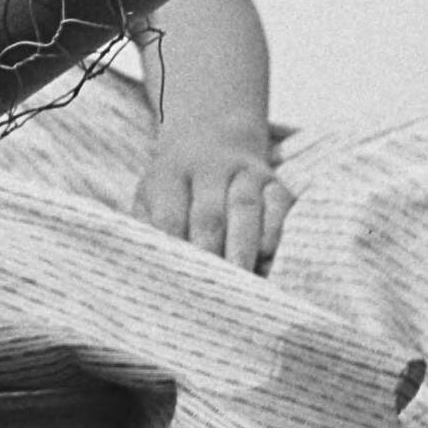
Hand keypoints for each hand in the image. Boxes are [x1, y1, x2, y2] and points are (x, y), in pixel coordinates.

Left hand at [131, 127, 290, 272]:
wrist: (213, 136)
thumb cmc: (176, 186)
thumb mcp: (151, 198)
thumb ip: (148, 228)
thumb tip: (149, 267)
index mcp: (169, 175)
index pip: (170, 216)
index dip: (176, 249)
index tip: (178, 280)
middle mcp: (208, 169)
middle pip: (208, 214)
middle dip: (210, 253)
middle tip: (211, 290)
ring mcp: (244, 173)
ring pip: (244, 208)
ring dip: (243, 248)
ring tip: (241, 282)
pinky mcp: (274, 183)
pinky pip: (279, 206)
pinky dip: (274, 232)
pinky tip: (268, 258)